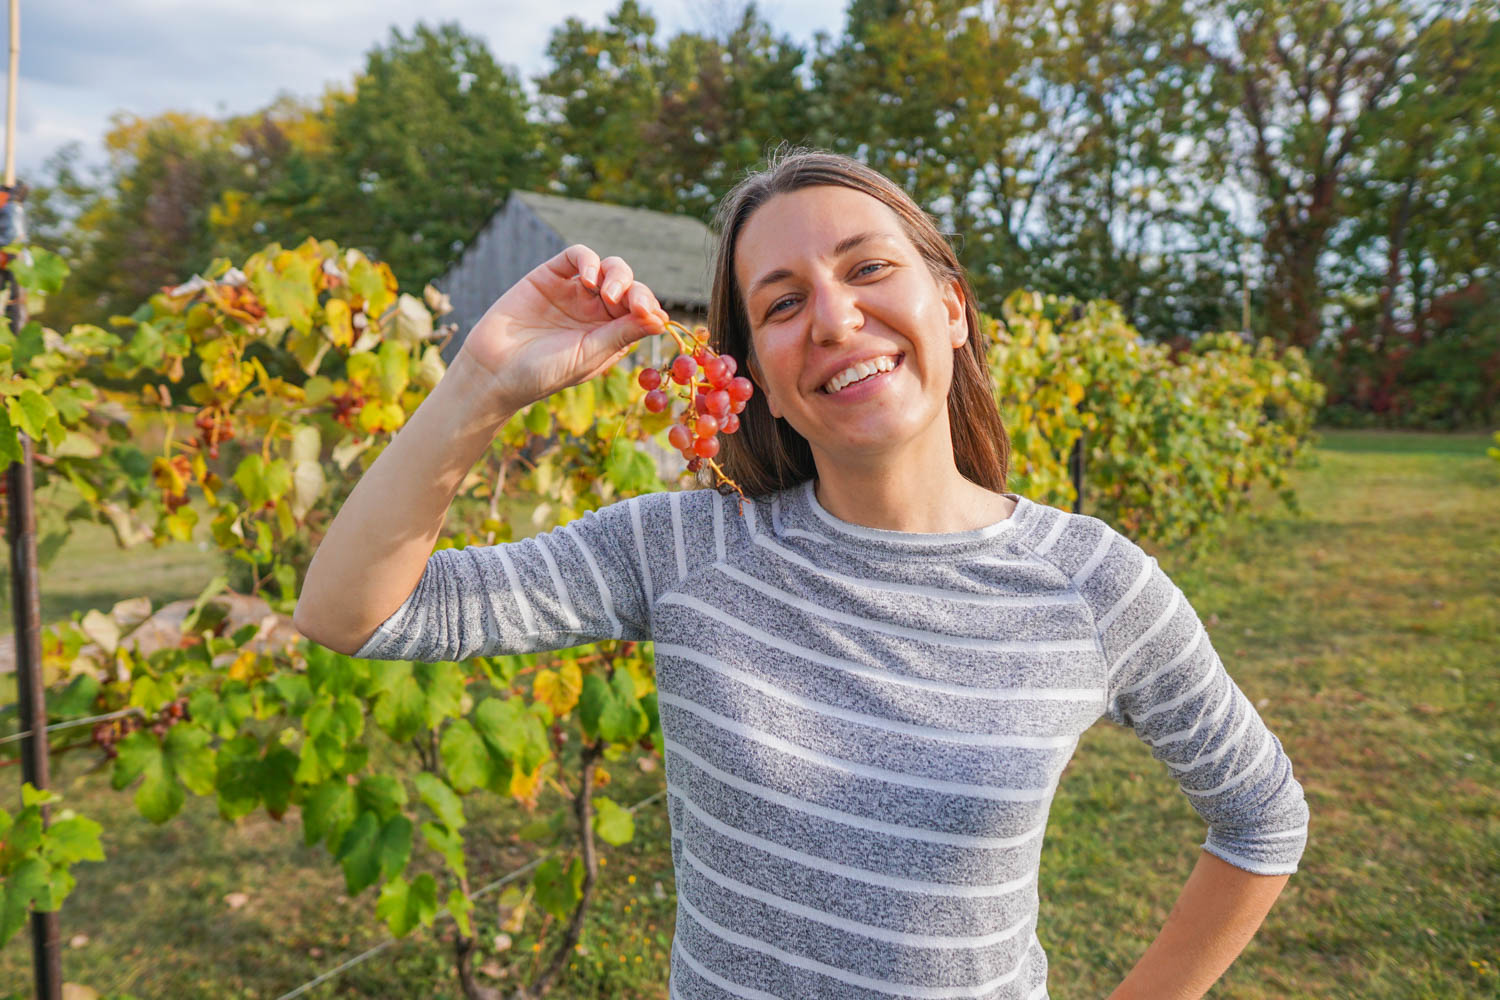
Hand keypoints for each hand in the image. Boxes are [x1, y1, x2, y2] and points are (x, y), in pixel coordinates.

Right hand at [457, 243, 669, 408]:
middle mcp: (596, 312)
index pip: (642, 311)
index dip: (650, 308)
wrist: (494, 371)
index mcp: (611, 334)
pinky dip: (589, 261)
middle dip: (635, 291)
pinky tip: (587, 279)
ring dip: (617, 275)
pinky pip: (578, 256)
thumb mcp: (590, 355)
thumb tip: (661, 320)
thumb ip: (623, 334)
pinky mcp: (550, 276)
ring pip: (609, 268)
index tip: (650, 314)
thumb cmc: (543, 373)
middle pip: (630, 286)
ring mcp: (574, 292)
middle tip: (628, 304)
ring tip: (606, 294)